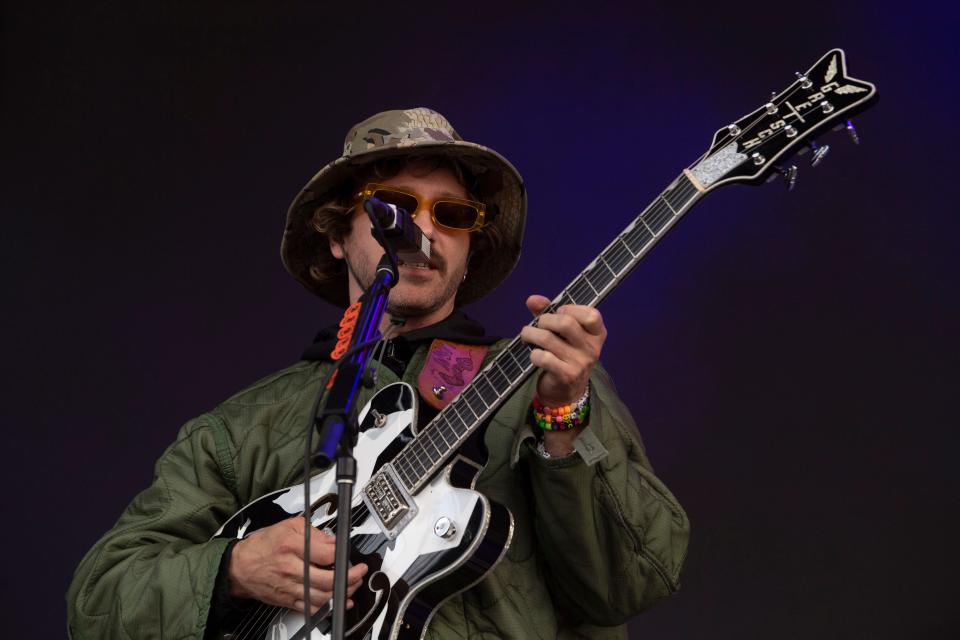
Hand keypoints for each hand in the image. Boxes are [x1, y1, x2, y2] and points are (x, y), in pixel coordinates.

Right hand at [228, 517, 367, 613]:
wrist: (239, 566)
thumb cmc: (262, 546)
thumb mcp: (288, 526)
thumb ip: (313, 532)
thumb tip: (333, 541)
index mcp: (291, 546)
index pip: (326, 553)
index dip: (342, 554)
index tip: (349, 553)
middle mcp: (291, 569)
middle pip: (327, 579)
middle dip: (350, 577)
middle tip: (359, 572)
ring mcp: (289, 587)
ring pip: (322, 596)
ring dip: (343, 593)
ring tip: (353, 585)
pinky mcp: (287, 600)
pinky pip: (311, 607)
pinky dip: (328, 607)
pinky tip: (339, 602)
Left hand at [520, 294, 606, 406]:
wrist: (566, 392)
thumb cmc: (564, 355)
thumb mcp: (561, 332)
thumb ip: (548, 312)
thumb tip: (532, 299)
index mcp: (597, 334)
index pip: (591, 314)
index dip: (570, 309)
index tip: (558, 314)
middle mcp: (592, 348)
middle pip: (565, 322)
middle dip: (544, 320)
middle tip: (538, 326)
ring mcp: (580, 363)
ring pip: (548, 339)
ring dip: (530, 334)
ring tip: (527, 336)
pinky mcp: (566, 375)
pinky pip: (543, 357)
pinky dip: (533, 354)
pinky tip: (534, 355)